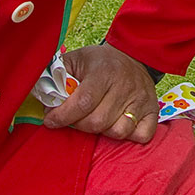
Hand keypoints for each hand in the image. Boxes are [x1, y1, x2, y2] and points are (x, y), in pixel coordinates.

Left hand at [43, 43, 159, 143]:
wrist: (133, 57)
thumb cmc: (99, 62)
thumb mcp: (76, 59)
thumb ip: (57, 74)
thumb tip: (41, 91)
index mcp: (104, 72)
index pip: (82, 102)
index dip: (63, 116)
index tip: (50, 120)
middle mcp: (125, 86)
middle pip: (97, 122)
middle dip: (78, 125)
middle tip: (71, 120)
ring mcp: (141, 100)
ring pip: (118, 132)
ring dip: (101, 132)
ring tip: (94, 121)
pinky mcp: (153, 111)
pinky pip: (142, 135)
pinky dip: (128, 136)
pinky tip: (116, 125)